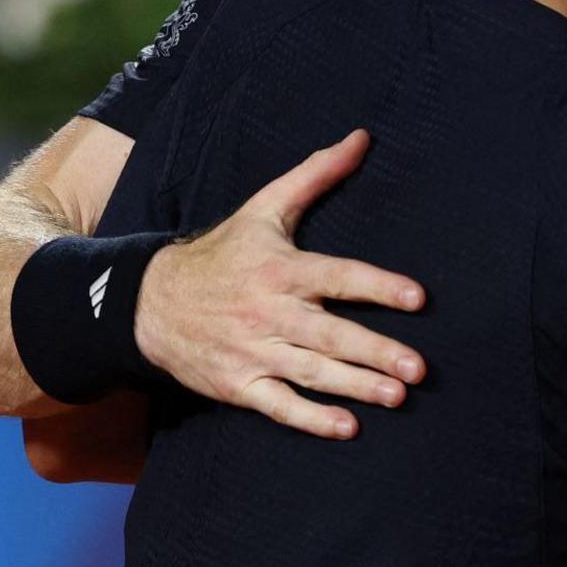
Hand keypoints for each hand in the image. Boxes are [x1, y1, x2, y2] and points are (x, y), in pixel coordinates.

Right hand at [131, 130, 429, 440]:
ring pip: (311, 371)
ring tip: (396, 397)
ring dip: (355, 386)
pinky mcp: (238, 384)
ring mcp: (253, 350)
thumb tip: (362, 138)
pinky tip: (345, 428)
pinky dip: (310, 418)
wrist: (149, 302)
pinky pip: (278, 405)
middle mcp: (270, 311)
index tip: (417, 298)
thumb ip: (316, 175)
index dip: (378, 287)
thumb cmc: (221, 254)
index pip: (338, 276)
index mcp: (281, 268)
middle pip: (330, 333)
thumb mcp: (263, 208)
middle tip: (418, 369)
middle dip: (376, 352)